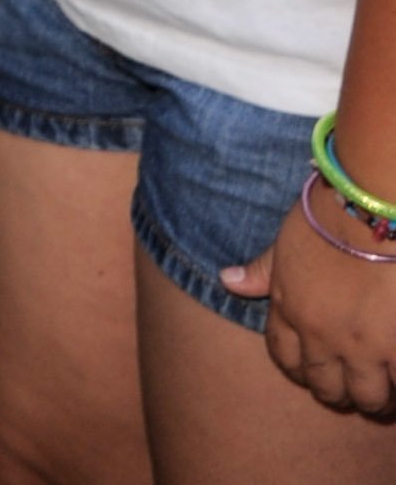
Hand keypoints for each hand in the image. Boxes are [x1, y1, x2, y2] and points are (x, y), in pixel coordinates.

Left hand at [227, 197, 395, 417]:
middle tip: (355, 386)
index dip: (300, 369)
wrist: (369, 208)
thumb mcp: (285, 241)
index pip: (284, 357)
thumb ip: (261, 270)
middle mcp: (320, 334)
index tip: (315, 370)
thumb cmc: (328, 214)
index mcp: (289, 308)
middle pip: (324, 386)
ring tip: (386, 391)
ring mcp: (359, 345)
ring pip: (364, 397)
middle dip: (337, 391)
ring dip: (373, 398)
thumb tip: (226, 280)